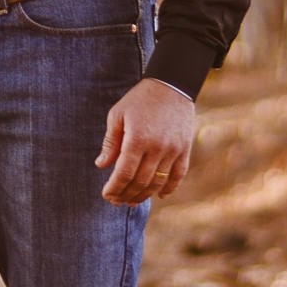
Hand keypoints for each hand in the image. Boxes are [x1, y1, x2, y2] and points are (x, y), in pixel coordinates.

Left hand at [95, 80, 196, 206]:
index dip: (114, 188)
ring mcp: (173, 150)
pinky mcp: (185, 149)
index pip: (124, 173)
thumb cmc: (140, 99)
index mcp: (137, 139)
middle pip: (140, 181)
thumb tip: (101, 165)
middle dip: (126, 195)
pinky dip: (169, 188)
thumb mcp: (118, 115)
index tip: (106, 195)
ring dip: (144, 195)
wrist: (172, 85)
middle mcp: (157, 148)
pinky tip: (159, 195)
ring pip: (158, 182)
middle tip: (117, 201)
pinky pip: (178, 175)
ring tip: (132, 201)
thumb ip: (110, 142)